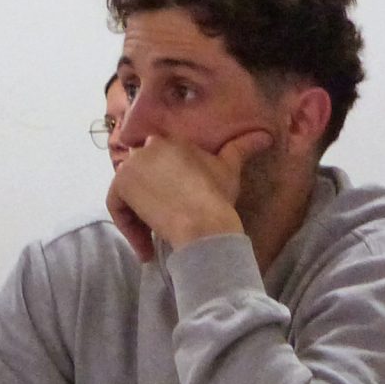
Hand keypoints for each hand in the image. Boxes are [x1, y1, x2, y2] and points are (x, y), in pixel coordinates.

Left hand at [105, 130, 269, 262]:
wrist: (204, 223)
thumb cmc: (218, 199)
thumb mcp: (230, 170)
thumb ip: (243, 148)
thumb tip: (267, 135)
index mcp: (174, 140)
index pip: (158, 162)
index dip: (164, 187)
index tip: (176, 208)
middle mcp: (150, 145)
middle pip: (141, 176)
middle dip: (150, 200)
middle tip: (165, 225)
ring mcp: (133, 163)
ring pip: (128, 192)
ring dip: (139, 217)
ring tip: (155, 239)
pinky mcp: (122, 184)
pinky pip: (117, 207)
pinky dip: (129, 228)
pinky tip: (146, 247)